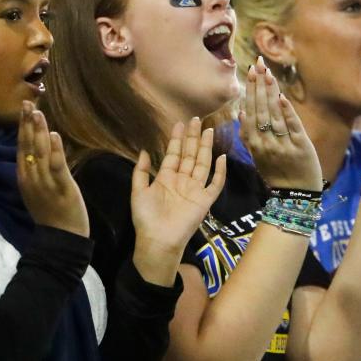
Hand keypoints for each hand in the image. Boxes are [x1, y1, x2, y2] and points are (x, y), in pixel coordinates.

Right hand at [17, 102, 88, 237]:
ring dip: (39, 131)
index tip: (23, 109)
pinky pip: (57, 165)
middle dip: (27, 123)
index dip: (22, 127)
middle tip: (28, 103)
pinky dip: (54, 149)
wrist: (61, 237)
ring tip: (38, 113)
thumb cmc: (51, 212)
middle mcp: (31, 177)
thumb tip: (35, 148)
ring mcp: (45, 182)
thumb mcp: (36, 189)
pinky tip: (53, 134)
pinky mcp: (62, 186)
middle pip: (27, 146)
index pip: (21, 147)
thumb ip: (34, 170)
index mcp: (24, 177)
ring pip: (40, 152)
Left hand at [131, 118, 226, 266]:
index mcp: (166, 178)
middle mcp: (182, 181)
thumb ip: (141, 171)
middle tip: (196, 120)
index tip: (180, 123)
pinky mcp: (205, 200)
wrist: (157, 240)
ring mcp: (195, 189)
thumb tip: (144, 150)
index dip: (177, 139)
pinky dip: (220, 172)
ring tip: (208, 131)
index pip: (174, 154)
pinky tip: (221, 158)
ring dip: (205, 148)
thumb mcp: (138, 191)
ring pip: (202, 164)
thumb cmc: (146, 218)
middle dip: (193, 138)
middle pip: (190, 155)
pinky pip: (215, 184)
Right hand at [239, 55, 321, 189]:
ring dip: (271, 93)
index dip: (250, 91)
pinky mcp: (301, 146)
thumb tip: (241, 111)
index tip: (250, 71)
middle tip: (258, 64)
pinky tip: (282, 97)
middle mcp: (266, 143)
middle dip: (259, 85)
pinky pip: (293, 127)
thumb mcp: (257, 157)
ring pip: (274, 115)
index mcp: (254, 144)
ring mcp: (283, 144)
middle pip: (260, 110)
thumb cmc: (276, 174)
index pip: (250, 112)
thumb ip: (248, 136)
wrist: (296, 196)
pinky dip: (287, 112)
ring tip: (268, 73)